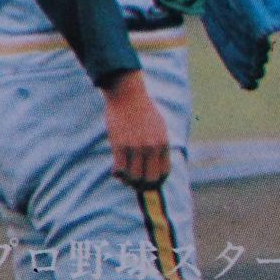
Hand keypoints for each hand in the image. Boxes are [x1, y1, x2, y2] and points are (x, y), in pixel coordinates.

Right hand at [102, 70, 170, 189]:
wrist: (128, 94)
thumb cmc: (143, 109)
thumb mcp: (159, 126)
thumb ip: (160, 145)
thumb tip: (159, 165)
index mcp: (163, 143)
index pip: (164, 172)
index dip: (157, 181)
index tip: (149, 182)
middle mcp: (151, 147)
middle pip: (150, 179)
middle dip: (143, 185)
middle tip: (135, 184)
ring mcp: (136, 147)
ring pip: (133, 177)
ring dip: (128, 181)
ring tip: (124, 177)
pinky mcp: (120, 145)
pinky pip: (119, 169)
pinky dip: (117, 174)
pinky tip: (116, 170)